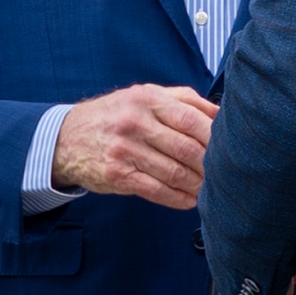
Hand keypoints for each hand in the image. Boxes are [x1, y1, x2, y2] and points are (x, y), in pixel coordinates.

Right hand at [51, 84, 218, 210]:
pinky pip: (157, 190)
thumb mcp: (144, 95)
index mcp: (146, 99)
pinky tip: (189, 199)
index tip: (228, 149)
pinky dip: (179, 198)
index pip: (191, 119)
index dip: (214, 138)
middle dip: (209, 165)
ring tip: (207, 188)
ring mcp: (125, 150)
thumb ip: (183, 99)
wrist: (67, 137)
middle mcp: (135, 122)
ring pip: (175, 173)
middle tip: (222, 174)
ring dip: (197, 185)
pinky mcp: (117, 175)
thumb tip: (220, 114)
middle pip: (186, 149)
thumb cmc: (115, 115)